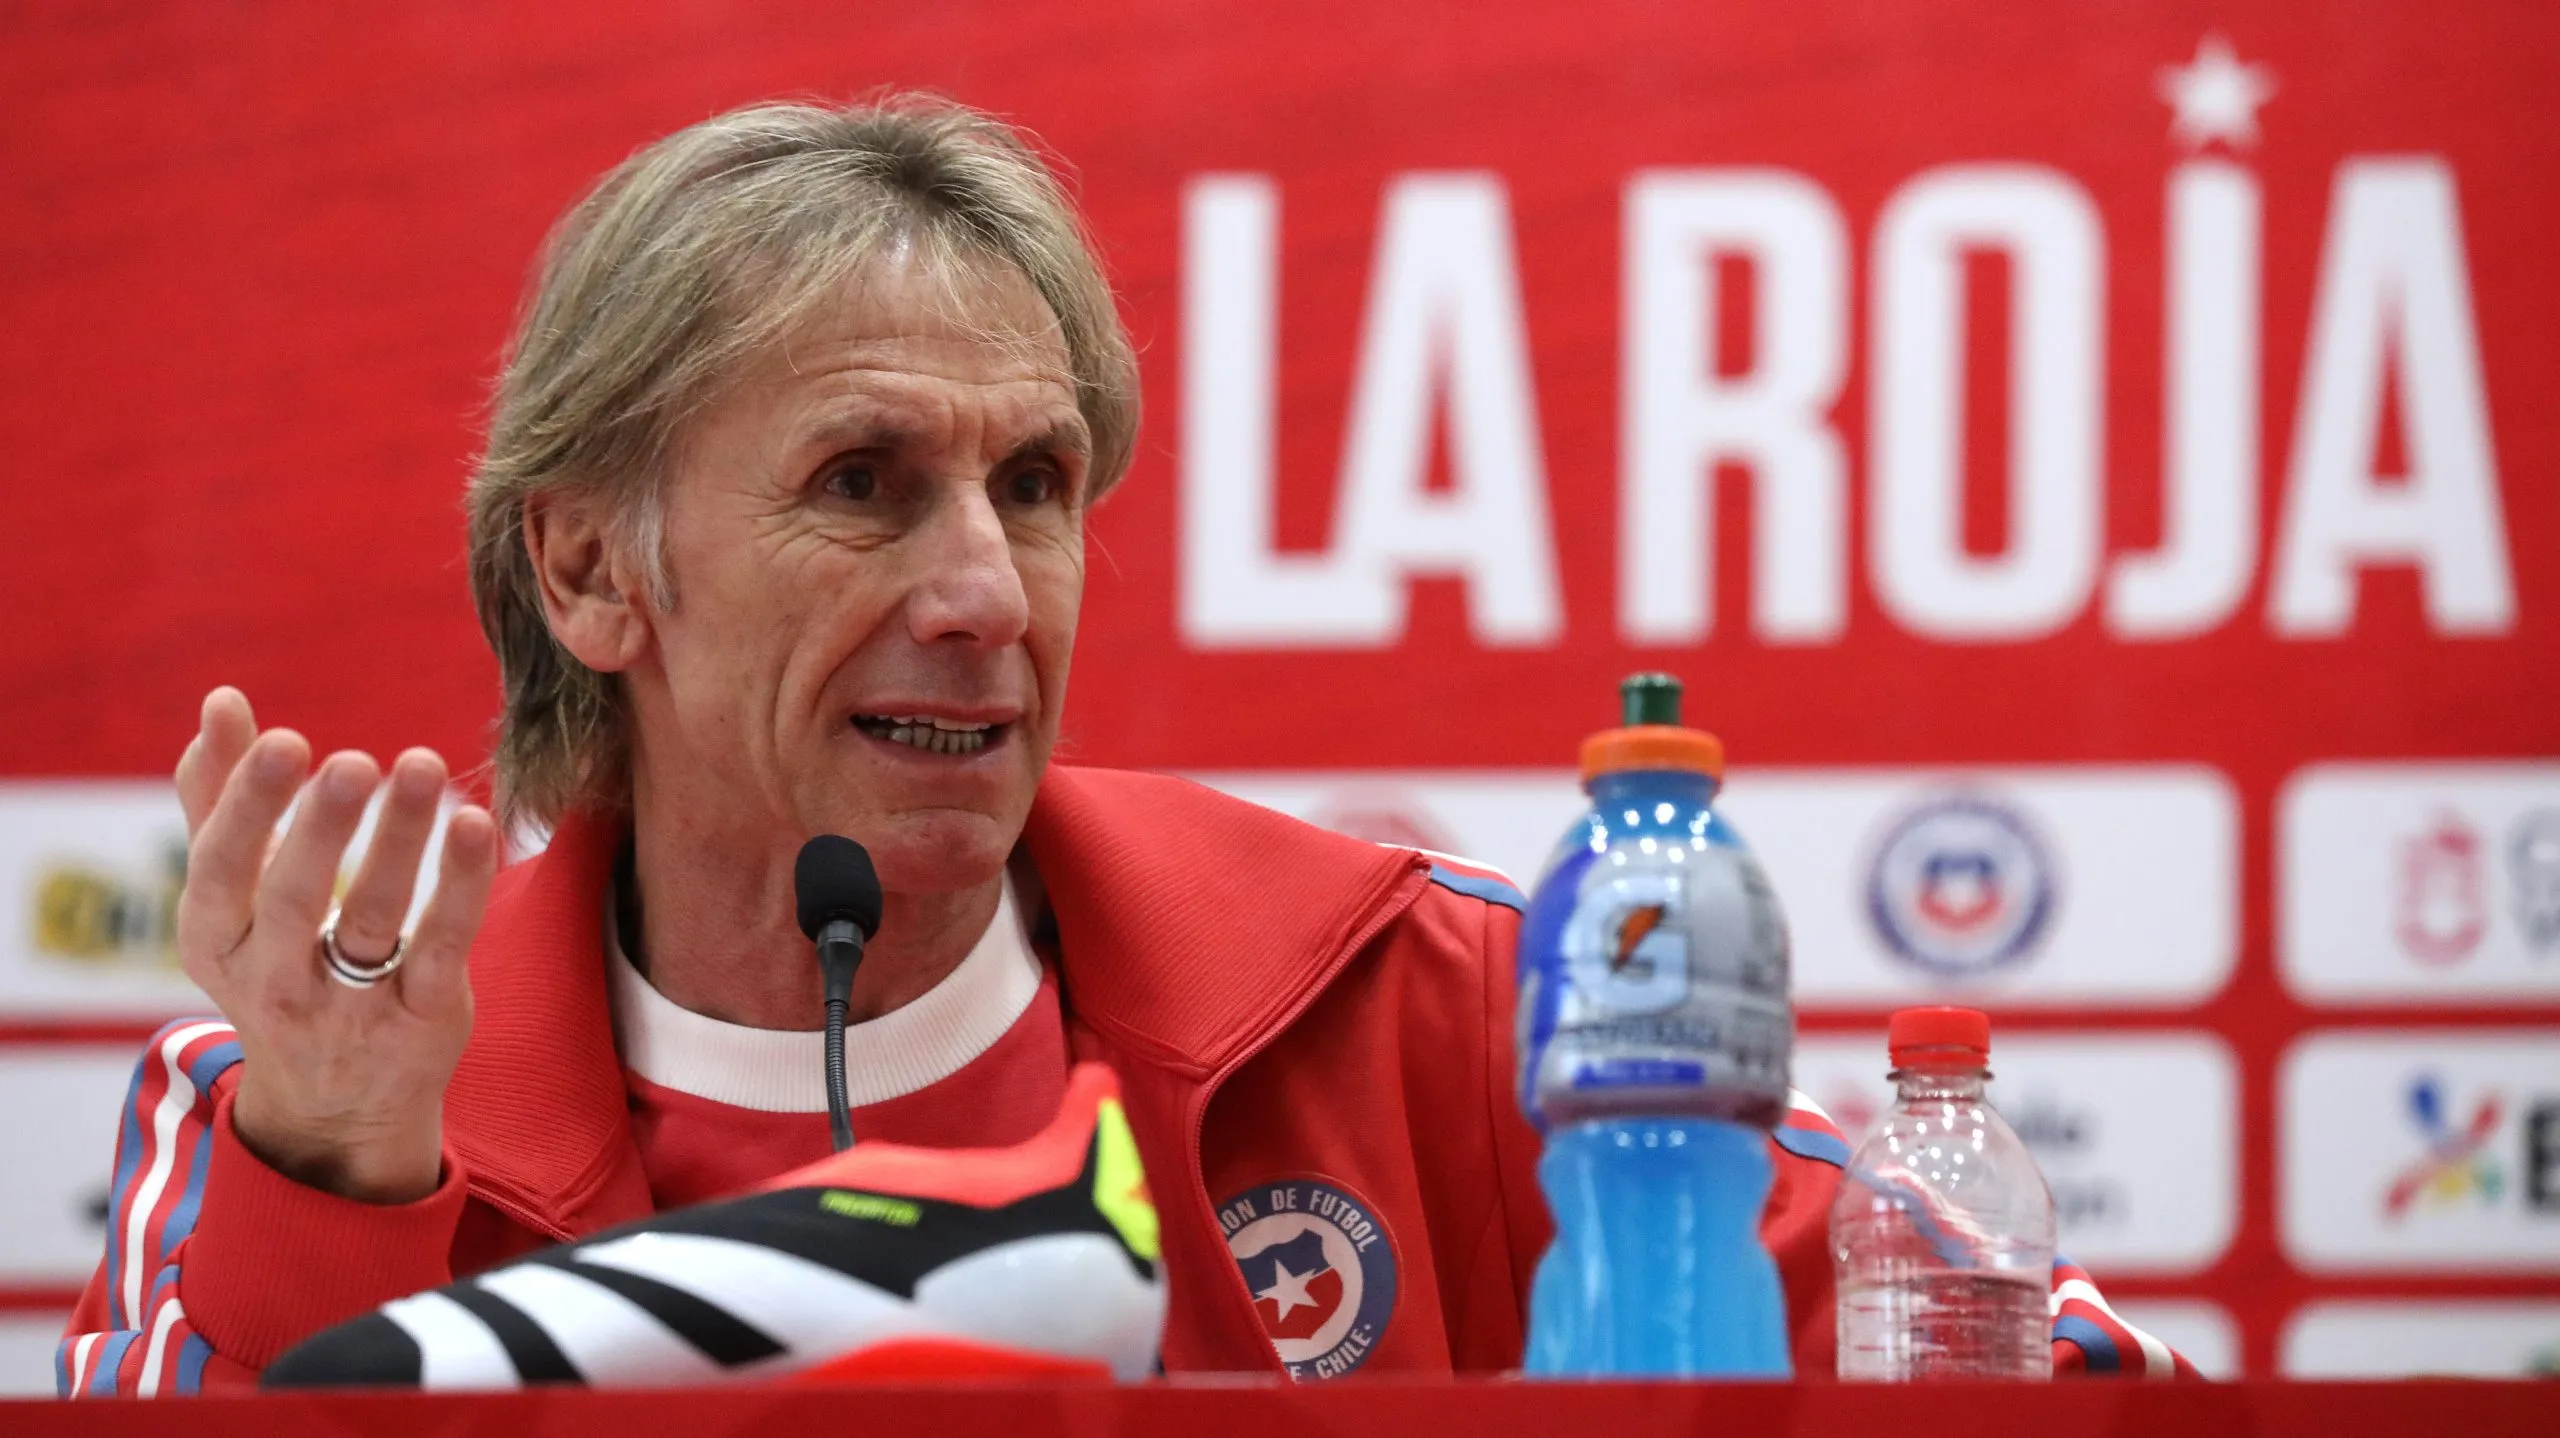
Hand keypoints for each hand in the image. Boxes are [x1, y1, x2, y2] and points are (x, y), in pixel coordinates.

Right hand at [174, 687, 497, 1203]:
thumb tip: (220, 701)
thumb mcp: (233, 898)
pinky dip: (461, 887)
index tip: (285, 740)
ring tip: (423, 765)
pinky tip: (477, 824)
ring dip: (400, 842)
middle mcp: (274, 981)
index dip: (248, 807)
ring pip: (374, 921)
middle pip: (293, 900)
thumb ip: (217, 800)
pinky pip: (443, 947)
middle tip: (353, 761)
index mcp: (216, 941)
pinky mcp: (422, 1019)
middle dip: (321, 829)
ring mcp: (351, 1008)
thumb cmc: (277, 964)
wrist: (333, 1107)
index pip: (221, 870)